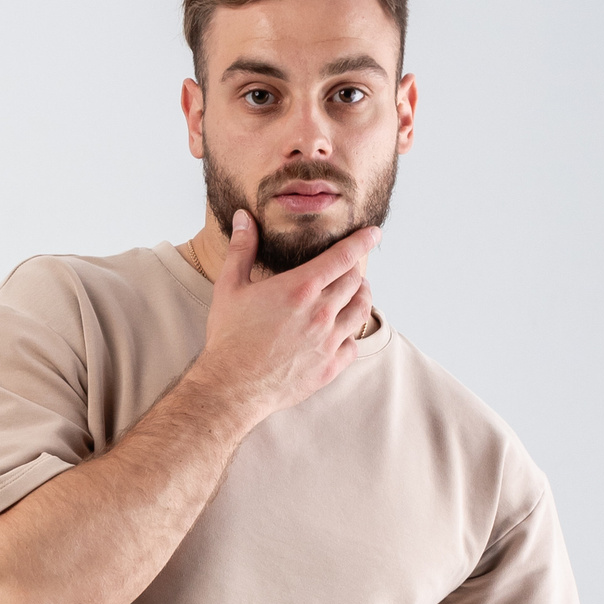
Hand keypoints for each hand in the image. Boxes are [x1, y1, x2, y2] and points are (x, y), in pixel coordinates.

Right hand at [194, 212, 377, 427]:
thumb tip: (243, 217)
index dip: (362, 241)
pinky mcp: (328, 368)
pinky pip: (353, 345)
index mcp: (300, 288)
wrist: (232, 387)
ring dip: (361, 298)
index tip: (373, 233)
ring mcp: (327, 342)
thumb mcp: (230, 287)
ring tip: (355, 294)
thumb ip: (241, 249)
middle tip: (351, 268)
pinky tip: (344, 332)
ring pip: (361, 311)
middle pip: (356, 282)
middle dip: (356, 270)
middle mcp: (320, 313)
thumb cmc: (229, 338)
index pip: (344, 257)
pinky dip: (352, 334)